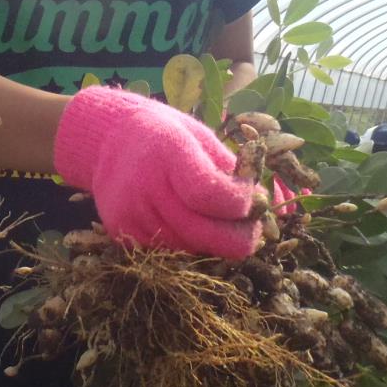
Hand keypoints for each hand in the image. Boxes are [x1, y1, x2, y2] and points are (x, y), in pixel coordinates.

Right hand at [54, 87, 261, 259]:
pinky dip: (188, 244)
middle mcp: (145, 185)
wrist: (108, 139)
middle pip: (205, 234)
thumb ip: (238, 171)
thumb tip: (279, 207)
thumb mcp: (203, 138)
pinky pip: (169, 252)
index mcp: (169, 149)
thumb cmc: (165, 133)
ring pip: (190, 249)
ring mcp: (130, 214)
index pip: (212, 195)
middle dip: (239, 236)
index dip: (243, 205)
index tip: (252, 198)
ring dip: (214, 241)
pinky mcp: (121, 233)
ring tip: (217, 220)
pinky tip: (188, 222)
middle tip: (250, 224)